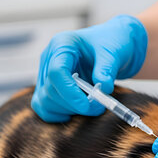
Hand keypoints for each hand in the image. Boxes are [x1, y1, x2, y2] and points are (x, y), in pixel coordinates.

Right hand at [31, 15, 147, 121]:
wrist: (111, 46)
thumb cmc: (111, 43)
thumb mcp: (113, 52)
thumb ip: (107, 68)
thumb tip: (104, 88)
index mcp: (62, 44)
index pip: (56, 71)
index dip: (69, 92)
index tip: (86, 105)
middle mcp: (49, 58)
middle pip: (50, 89)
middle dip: (73, 104)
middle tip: (98, 106)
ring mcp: (46, 74)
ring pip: (45, 100)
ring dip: (68, 110)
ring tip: (92, 106)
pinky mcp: (48, 87)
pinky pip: (44, 107)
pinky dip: (58, 114)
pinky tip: (76, 111)